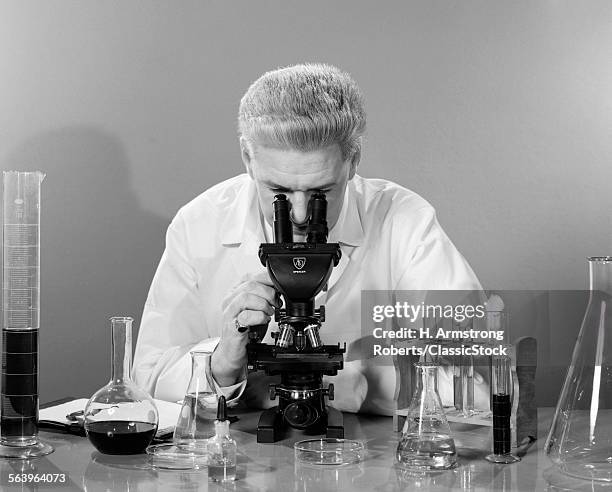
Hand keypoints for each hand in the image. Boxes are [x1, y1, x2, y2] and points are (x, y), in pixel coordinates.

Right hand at [211, 271, 279, 385]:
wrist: (233, 353)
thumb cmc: (246, 331)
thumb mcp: (257, 309)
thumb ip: (264, 297)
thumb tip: (279, 288)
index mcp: (235, 293)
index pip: (250, 276)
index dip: (267, 279)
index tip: (278, 286)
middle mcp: (230, 300)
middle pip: (250, 284)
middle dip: (268, 292)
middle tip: (276, 303)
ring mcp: (229, 313)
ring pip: (246, 297)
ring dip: (264, 304)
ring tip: (269, 313)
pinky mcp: (231, 327)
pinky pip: (246, 316)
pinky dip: (259, 317)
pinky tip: (264, 321)